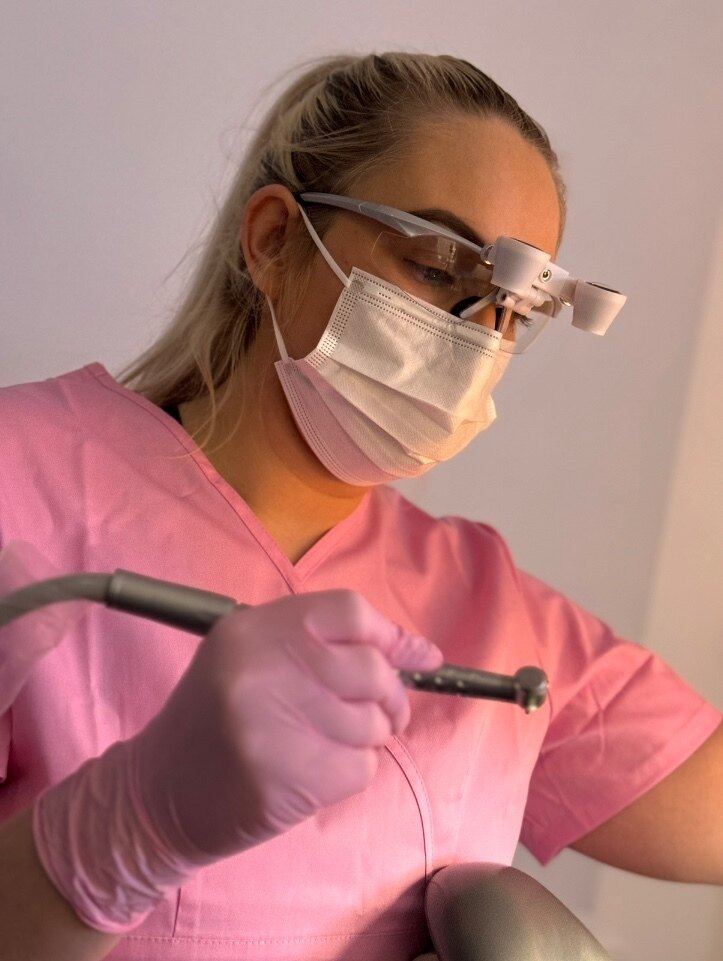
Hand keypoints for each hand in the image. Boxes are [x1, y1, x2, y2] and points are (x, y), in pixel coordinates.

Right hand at [136, 589, 442, 858]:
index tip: (411, 656)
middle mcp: (261, 668)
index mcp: (251, 629)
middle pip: (372, 668)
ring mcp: (272, 726)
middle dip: (390, 696)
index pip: (350, 610)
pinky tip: (316, 771)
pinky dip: (352, 772)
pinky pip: (361, 768)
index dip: (390, 633)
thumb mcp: (253, 658)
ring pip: (373, 723)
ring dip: (368, 738)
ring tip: (329, 743)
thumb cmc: (215, 718)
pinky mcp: (285, 780)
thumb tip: (423, 652)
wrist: (156, 793)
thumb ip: (326, 644)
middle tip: (380, 712)